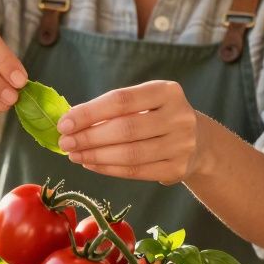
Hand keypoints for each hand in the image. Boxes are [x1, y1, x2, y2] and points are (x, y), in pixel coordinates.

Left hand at [56, 80, 206, 183]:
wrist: (199, 142)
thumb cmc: (158, 117)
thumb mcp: (144, 103)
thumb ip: (113, 109)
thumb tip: (71, 121)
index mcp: (168, 92)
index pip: (121, 100)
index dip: (89, 113)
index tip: (64, 122)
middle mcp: (179, 117)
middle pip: (125, 129)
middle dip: (88, 137)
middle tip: (65, 142)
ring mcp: (181, 145)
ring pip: (129, 154)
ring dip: (95, 155)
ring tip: (74, 154)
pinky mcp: (177, 169)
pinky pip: (135, 172)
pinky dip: (108, 169)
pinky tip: (91, 163)